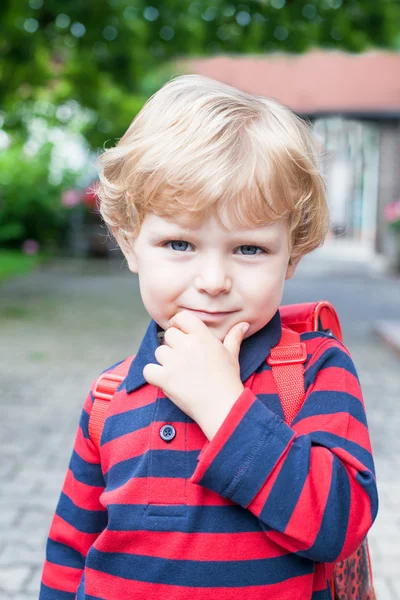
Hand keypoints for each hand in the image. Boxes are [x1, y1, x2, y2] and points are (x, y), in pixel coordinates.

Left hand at [143, 310, 248, 439]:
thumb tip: (244, 324)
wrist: (223, 406)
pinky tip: (163, 379)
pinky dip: (153, 374)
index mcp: (202, 337)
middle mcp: (187, 346)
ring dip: (165, 360)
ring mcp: (174, 362)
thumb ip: (234, 336)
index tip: (180, 331)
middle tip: (184, 358)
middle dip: (174, 345)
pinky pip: (148, 370)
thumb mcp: (232, 355)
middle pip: (169, 335)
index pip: (182, 317)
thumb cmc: (228, 380)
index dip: (178, 323)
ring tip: (178, 371)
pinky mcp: (165, 378)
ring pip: (159, 351)